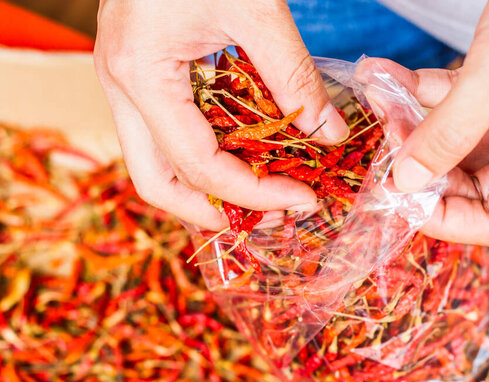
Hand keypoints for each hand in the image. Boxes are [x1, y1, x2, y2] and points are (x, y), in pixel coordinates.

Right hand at [94, 0, 347, 229]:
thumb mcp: (256, 11)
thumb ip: (295, 78)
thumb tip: (330, 134)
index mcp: (141, 74)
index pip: (198, 164)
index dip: (254, 192)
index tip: (302, 199)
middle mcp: (123, 87)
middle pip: (157, 182)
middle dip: (212, 212)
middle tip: (269, 219)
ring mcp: (129, 82)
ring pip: (158, 164)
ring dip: (207, 190)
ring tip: (260, 196)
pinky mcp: (145, 74)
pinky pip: (168, 135)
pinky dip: (205, 156)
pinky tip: (244, 157)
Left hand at [358, 0, 488, 246]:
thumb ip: (452, 129)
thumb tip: (406, 182)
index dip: (449, 219)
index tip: (400, 199)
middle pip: (472, 182)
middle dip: (423, 165)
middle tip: (386, 143)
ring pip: (457, 140)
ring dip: (414, 122)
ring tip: (381, 94)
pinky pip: (456, 102)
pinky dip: (421, 90)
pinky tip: (388, 72)